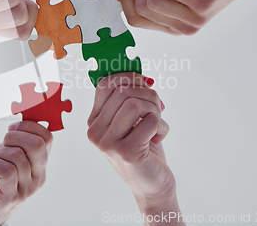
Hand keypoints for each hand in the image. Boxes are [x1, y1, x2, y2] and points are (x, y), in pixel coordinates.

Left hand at [0, 121, 52, 225]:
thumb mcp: (5, 155)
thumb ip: (15, 142)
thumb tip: (22, 120)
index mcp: (39, 163)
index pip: (47, 137)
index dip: (29, 126)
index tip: (13, 129)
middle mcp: (37, 176)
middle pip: (37, 144)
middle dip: (13, 136)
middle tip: (2, 144)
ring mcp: (26, 187)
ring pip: (17, 155)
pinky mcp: (10, 196)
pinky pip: (6, 170)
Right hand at [87, 73, 182, 224]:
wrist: (152, 184)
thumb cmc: (144, 148)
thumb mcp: (132, 120)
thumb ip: (129, 97)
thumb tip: (136, 71)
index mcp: (94, 120)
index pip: (105, 84)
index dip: (129, 78)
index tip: (144, 86)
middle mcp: (95, 131)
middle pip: (123, 91)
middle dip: (148, 95)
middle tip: (157, 108)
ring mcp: (107, 143)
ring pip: (135, 104)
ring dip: (155, 110)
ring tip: (157, 123)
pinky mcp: (126, 152)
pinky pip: (151, 122)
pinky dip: (162, 127)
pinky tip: (158, 138)